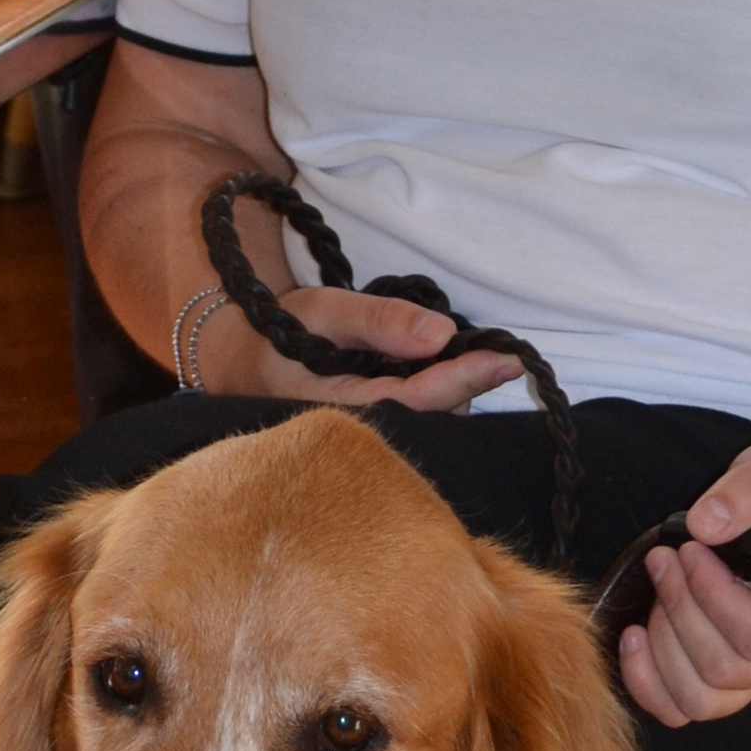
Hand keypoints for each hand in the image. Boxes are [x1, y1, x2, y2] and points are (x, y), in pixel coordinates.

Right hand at [192, 277, 521, 414]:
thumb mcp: (322, 312)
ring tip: (460, 353)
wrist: (241, 364)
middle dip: (467, 384)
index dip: (467, 378)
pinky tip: (438, 369)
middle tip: (495, 351)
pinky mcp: (382, 432)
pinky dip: (440, 392)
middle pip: (438, 416)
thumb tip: (441, 335)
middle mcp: (367, 434)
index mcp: (349, 409)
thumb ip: (379, 320)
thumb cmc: (278, 335)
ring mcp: (376, 438)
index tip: (509, 359)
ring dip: (455, 387)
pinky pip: (424, 418)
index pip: (422, 399)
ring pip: (435, 419)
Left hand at [616, 419, 750, 726]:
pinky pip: (683, 708)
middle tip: (664, 560)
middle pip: (725, 670)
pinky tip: (632, 637)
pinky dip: (648, 682)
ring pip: (701, 701)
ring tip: (655, 591)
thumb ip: (746, 491)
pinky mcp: (730, 678)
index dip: (712, 597)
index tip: (689, 549)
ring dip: (661, 647)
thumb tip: (704, 523)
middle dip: (680, 612)